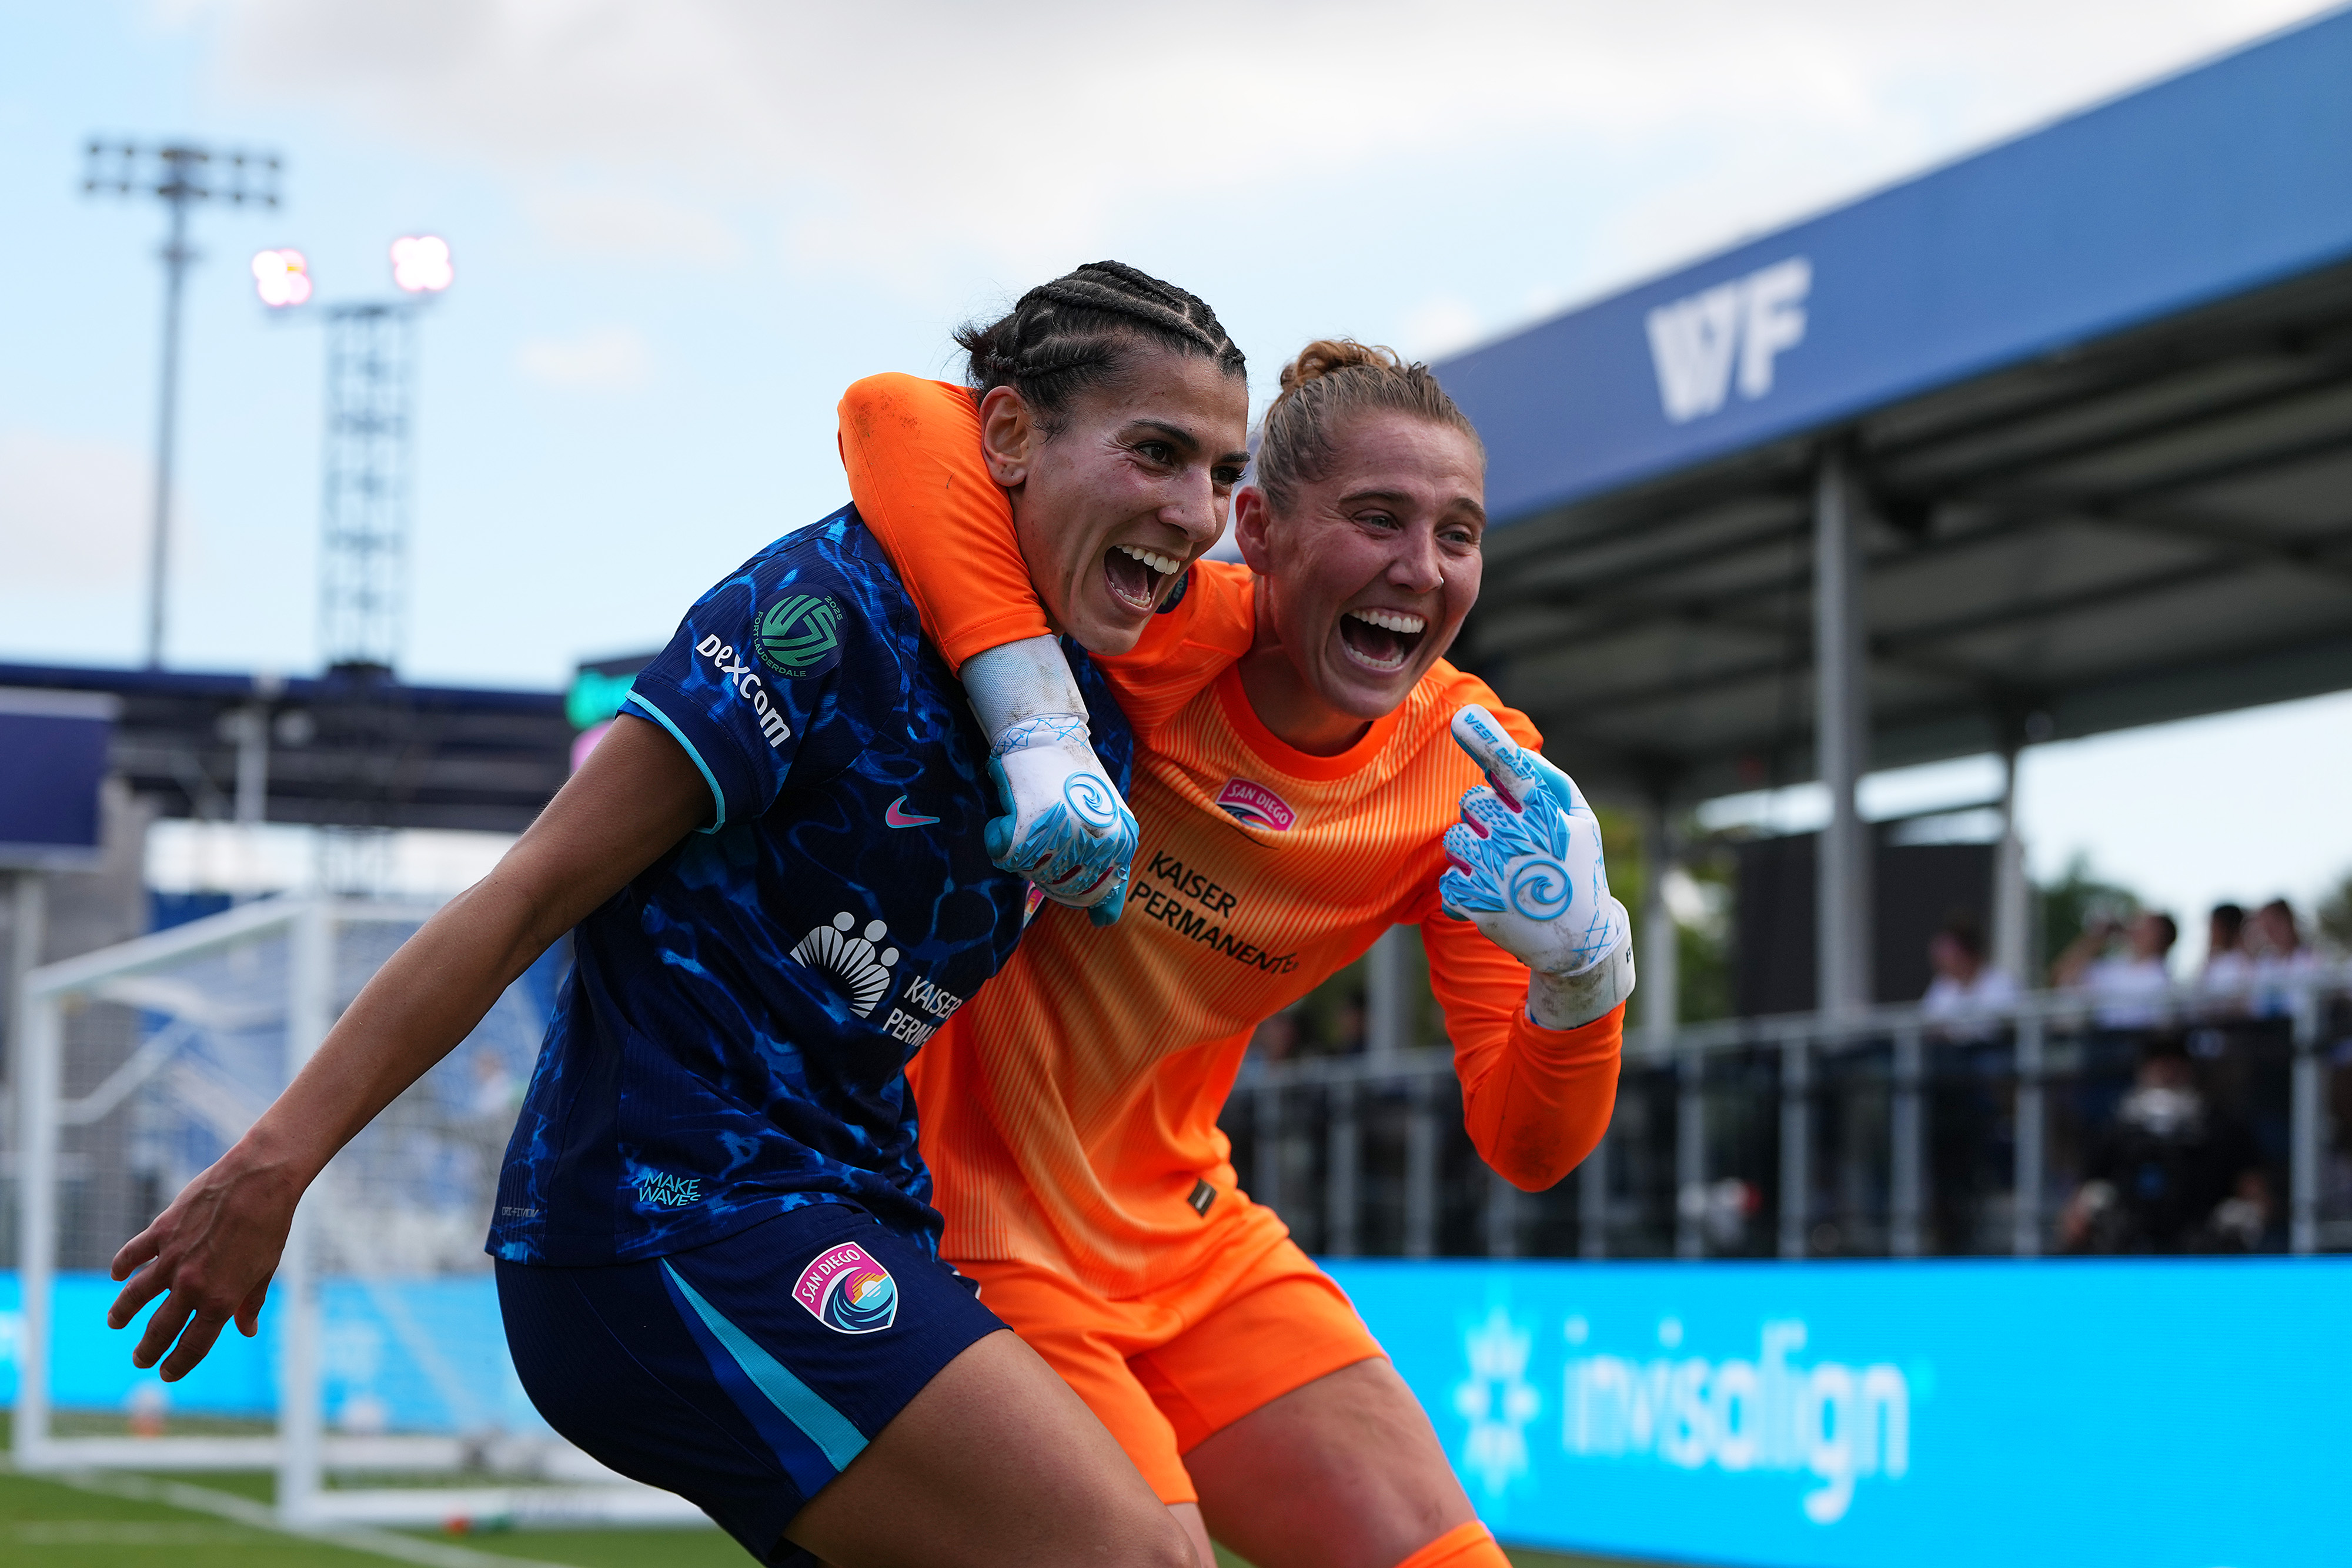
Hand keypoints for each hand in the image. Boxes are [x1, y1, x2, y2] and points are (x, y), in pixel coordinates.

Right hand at [106, 1142, 302, 1380]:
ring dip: (122, 1313)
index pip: (192, 1346)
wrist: (261, 1181)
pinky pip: (132, 1254)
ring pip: (134, 1296)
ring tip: (116, 1323)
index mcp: (220, 1300)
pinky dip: (121, 1266)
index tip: (168, 1373)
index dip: (178, 1364)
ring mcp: (172, 1258)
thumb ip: (250, 1303)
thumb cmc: (270, 1226)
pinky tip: (116, 1275)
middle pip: (160, 1329)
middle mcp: (191, 1285)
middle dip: (147, 1350)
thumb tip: (246, 1330)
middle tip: (140, 1359)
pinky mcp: (162, 1231)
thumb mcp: (266, 1270)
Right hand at [984, 719, 1139, 926]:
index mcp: (1122, 842)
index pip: (1091, 895)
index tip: (1056, 861)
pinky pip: (1006, 857)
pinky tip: (1010, 814)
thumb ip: (1110, 874)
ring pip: (1030, 873)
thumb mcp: (1107, 828)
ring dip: (1020, 850)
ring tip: (1029, 814)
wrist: (1045, 733)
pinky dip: (999, 838)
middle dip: (1040, 866)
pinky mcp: (1032, 824)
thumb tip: (1104, 924)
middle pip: (1057, 886)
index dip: (1066, 887)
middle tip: (1038, 829)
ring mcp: (1066, 834)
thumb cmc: (1074, 782)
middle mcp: (1098, 841)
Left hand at [1438, 705, 1628, 977]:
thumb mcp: (1581, 822)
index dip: (1486, 741)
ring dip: (1471, 849)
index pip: (1511, 769)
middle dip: (1485, 815)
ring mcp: (1495, 873)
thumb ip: (1550, 782)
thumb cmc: (1578, 870)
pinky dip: (1463, 885)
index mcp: (1546, 815)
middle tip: (1511, 839)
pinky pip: (1448, 878)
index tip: (1462, 718)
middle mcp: (1517, 839)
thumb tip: (1512, 753)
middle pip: (1472, 802)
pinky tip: (1490, 894)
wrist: (1578, 941)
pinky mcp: (1477, 904)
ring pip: (1454, 839)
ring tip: (1501, 868)